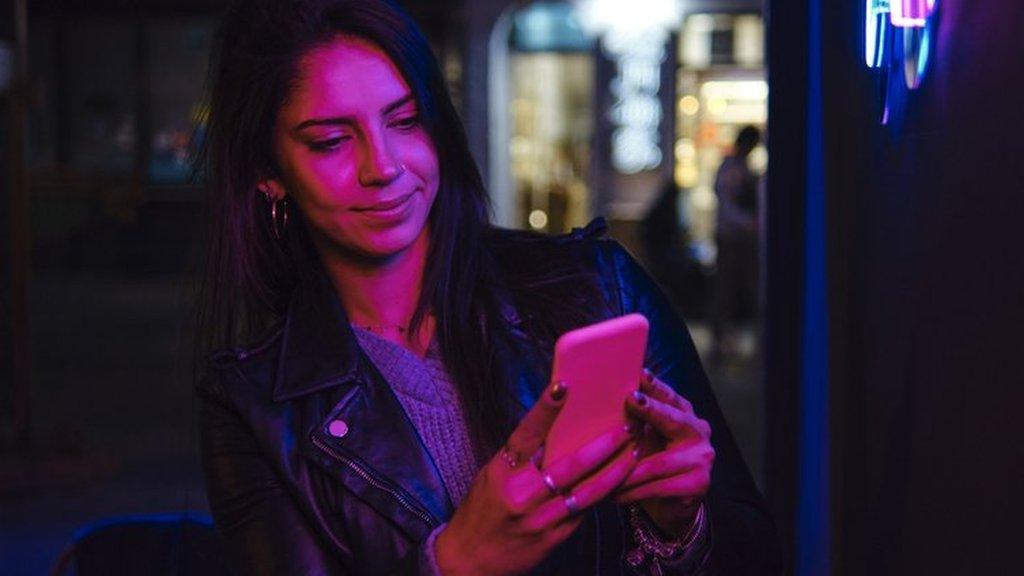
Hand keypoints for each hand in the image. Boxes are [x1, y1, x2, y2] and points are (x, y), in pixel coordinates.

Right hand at [435, 381, 637, 575]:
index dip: (545, 410)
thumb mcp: (492, 477)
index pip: (526, 435)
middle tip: (626, 426)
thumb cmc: (480, 512)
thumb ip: (521, 458)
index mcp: (502, 473)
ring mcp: (540, 519)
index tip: (562, 386)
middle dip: (604, 444)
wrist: (467, 562)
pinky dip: (602, 494)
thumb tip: (555, 431)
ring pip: (588, 491)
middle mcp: (522, 495)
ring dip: (615, 470)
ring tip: (634, 451)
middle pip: (571, 464)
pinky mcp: (553, 539)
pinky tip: (619, 480)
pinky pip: (584, 513)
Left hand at [612, 370, 714, 536]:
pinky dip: (632, 492)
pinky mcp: (698, 483)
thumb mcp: (642, 437)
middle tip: (631, 399)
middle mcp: (698, 430)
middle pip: (672, 419)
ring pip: (658, 462)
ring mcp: (702, 457)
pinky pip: (658, 486)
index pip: (668, 396)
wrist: (670, 504)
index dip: (655, 386)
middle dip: (650, 410)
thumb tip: (598, 400)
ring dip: (626, 469)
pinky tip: (613, 495)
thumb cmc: (649, 462)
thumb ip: (632, 420)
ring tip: (601, 468)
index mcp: (683, 413)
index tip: (641, 373)